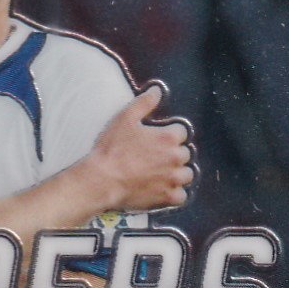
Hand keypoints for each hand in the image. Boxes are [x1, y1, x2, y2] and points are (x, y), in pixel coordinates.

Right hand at [82, 84, 194, 212]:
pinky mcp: (167, 197)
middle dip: (172, 153)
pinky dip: (174, 192)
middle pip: (185, 153)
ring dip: (177, 172)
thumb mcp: (124, 119)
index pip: (181, 132)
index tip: (156, 139)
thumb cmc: (111, 150)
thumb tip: (157, 90)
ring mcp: (173, 179)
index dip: (168, 134)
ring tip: (160, 172)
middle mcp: (176, 158)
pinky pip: (181, 195)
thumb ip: (144, 103)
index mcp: (168, 138)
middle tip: (153, 156)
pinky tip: (161, 187)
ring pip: (186, 174)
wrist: (102, 180)